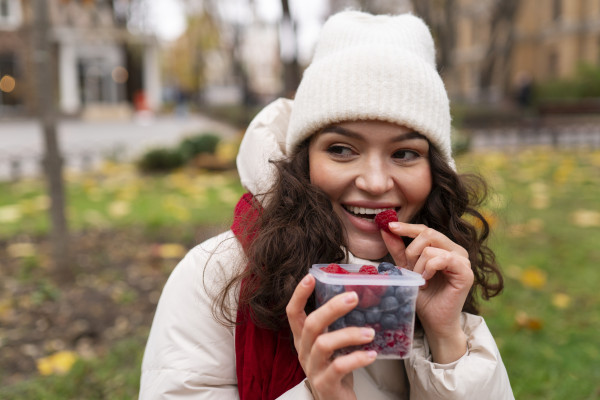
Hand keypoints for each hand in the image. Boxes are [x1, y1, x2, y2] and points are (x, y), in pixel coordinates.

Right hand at [286, 274, 376, 398]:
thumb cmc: (336, 368)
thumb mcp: (331, 343)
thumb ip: (336, 324)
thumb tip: (355, 295)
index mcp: (303, 338)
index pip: (292, 313)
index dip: (299, 295)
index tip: (311, 277)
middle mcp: (303, 351)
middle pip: (311, 324)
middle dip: (332, 308)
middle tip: (354, 297)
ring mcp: (312, 368)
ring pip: (324, 344)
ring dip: (349, 334)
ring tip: (370, 332)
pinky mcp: (325, 384)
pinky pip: (339, 366)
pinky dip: (357, 358)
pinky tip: (371, 354)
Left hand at [382, 222, 473, 362]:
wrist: (433, 320)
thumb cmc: (423, 296)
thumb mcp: (407, 269)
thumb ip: (399, 250)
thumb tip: (386, 229)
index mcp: (444, 247)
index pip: (425, 229)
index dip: (407, 227)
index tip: (389, 225)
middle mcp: (456, 250)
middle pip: (428, 234)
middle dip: (411, 251)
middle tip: (409, 269)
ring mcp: (463, 260)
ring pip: (431, 248)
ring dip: (418, 266)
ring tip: (420, 280)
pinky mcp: (466, 272)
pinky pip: (443, 258)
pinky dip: (429, 268)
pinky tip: (427, 280)